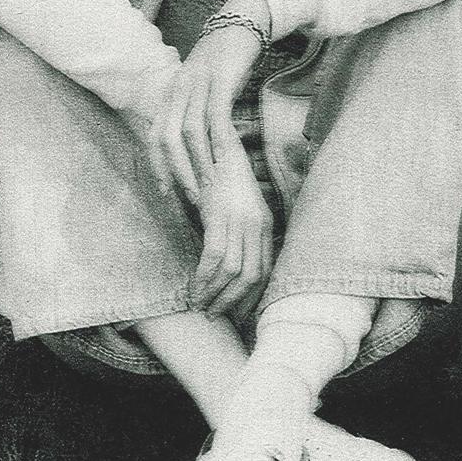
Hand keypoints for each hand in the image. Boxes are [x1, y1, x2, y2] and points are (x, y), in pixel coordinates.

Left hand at [140, 0, 271, 206]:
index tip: (164, 191)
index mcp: (172, 92)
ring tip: (207, 186)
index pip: (156, 134)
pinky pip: (216, 117)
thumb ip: (193, 108)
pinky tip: (225, 160)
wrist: (242, 22)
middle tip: (187, 197)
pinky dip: (218, 142)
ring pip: (190, 132)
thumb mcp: (201, 83)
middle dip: (175, 171)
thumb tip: (192, 141)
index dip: (157, 165)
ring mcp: (199, 84)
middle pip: (168, 137)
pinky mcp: (222, 81)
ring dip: (197, 163)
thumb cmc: (224, 59)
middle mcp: (180, 88)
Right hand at [191, 143, 274, 320]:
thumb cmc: (221, 180)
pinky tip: (195, 288)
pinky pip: (215, 256)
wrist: (215, 145)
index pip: (267, 270)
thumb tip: (229, 271)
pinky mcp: (221, 214)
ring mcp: (240, 219)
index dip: (253, 296)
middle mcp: (257, 224)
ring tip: (201, 306)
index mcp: (267, 225)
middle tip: (215, 315)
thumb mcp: (237, 210)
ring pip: (233, 271)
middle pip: (252, 276)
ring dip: (215, 294)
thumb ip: (238, 236)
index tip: (239, 314)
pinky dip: (204, 277)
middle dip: (233, 301)